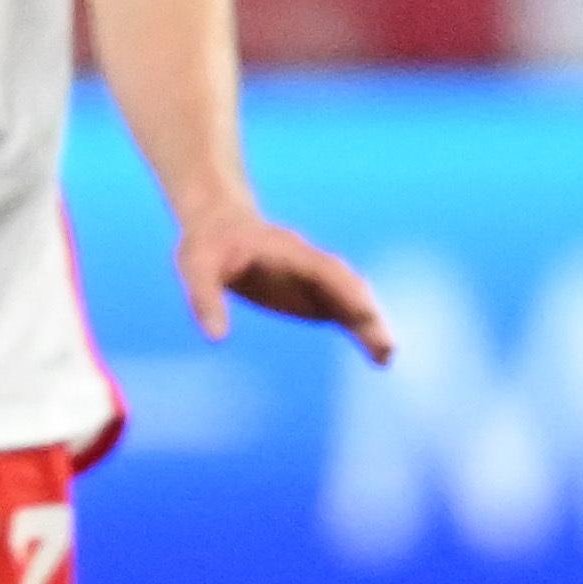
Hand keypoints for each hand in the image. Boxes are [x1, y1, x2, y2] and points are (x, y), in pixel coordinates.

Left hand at [174, 197, 394, 359]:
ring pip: (351, 300)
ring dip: (371, 325)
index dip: (344, 290)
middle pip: (347, 286)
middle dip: (366, 313)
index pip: (322, 270)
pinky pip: (344, 312)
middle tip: (385, 346)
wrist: (220, 226)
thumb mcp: (196, 267)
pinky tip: (379, 356)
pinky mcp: (312, 295)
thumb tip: (216, 338)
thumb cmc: (207, 245)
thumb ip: (205, 300)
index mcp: (287, 251)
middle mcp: (309, 264)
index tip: (363, 313)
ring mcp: (314, 279)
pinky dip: (362, 330)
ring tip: (387, 357)